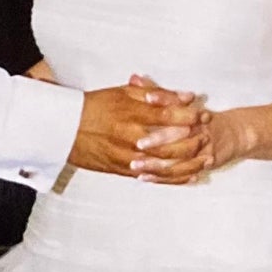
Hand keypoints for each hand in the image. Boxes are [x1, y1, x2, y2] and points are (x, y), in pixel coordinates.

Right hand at [69, 79, 207, 182]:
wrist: (63, 129)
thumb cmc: (94, 106)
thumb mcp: (122, 92)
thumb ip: (154, 93)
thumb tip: (184, 97)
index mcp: (131, 114)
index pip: (170, 116)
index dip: (191, 115)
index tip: (203, 113)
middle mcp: (130, 137)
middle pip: (172, 142)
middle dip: (195, 139)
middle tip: (208, 134)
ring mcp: (127, 157)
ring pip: (166, 164)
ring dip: (190, 162)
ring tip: (206, 157)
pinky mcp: (123, 171)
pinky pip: (154, 177)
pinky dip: (175, 178)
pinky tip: (190, 175)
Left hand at [128, 77, 252, 178]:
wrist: (235, 134)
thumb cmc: (203, 118)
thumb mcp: (183, 102)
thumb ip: (156, 93)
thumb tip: (134, 78)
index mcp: (193, 111)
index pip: (178, 104)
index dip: (163, 101)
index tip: (146, 100)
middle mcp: (200, 129)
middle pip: (179, 134)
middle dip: (158, 140)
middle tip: (137, 143)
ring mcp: (204, 148)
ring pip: (179, 158)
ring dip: (156, 164)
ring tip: (135, 165)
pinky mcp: (204, 164)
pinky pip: (182, 173)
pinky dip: (163, 177)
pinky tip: (144, 177)